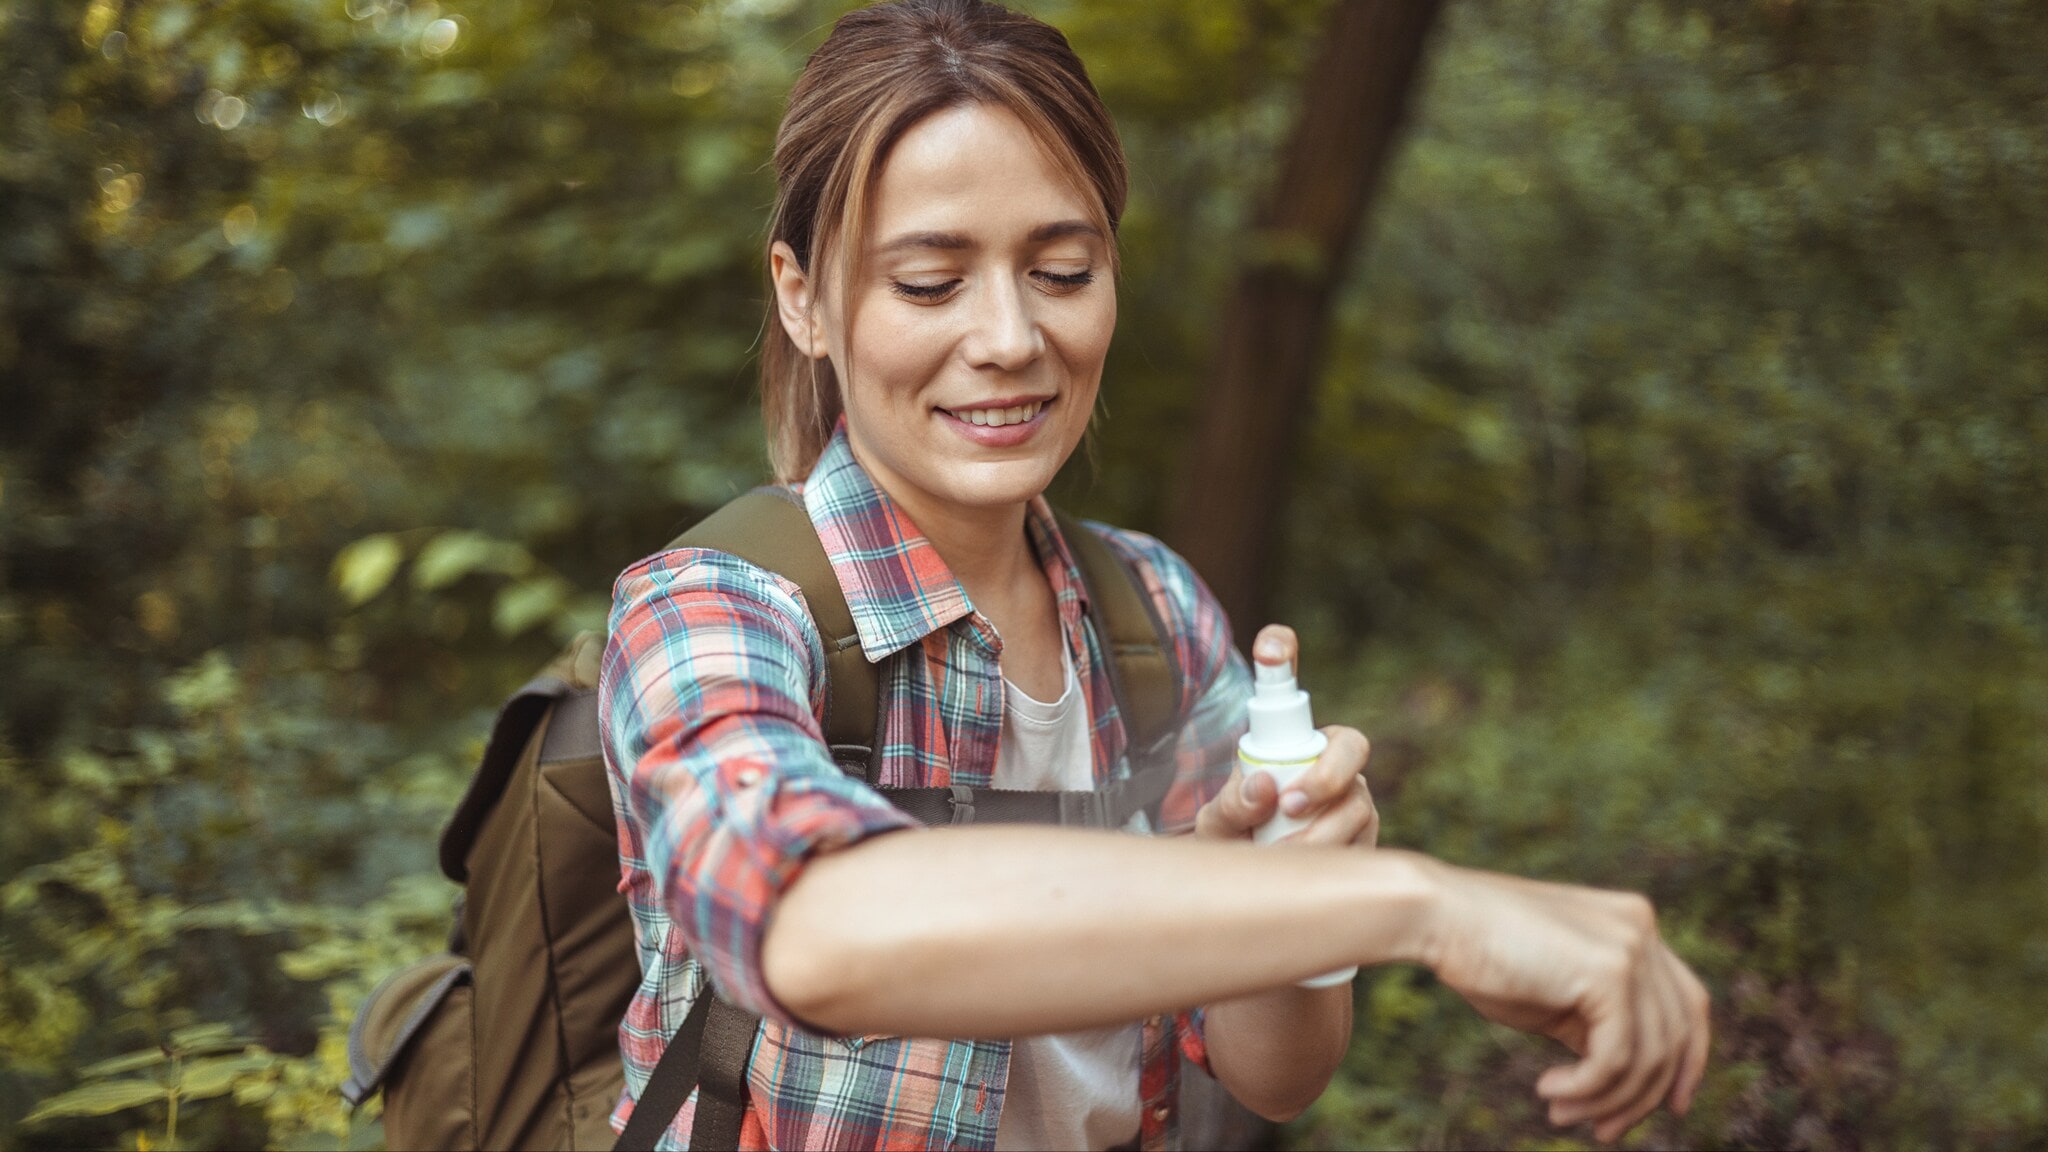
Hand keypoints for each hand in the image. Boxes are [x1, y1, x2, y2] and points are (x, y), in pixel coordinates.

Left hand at [1193, 624, 1379, 847]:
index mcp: (1289, 742)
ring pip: (1356, 805)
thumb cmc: (1234, 844)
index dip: (1281, 654)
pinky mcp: (1369, 838)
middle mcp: (1330, 761)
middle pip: (1351, 745)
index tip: (1268, 647)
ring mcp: (1355, 798)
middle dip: (1326, 775)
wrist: (1254, 890)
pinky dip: (1332, 858)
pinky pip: (1364, 843)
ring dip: (1317, 833)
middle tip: (1289, 806)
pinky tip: (1305, 869)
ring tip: (1279, 855)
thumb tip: (1263, 785)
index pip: (1288, 690)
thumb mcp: (1217, 825)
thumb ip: (1231, 804)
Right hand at [1418, 863, 1711, 1142]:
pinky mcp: (1609, 971)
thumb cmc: (1485, 958)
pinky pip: (1616, 1057)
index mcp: (1635, 926)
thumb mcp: (1557, 999)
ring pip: (1648, 1056)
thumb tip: (1628, 1083)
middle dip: (1643, 1097)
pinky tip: (1548, 1091)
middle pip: (1676, 1036)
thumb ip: (1599, 1025)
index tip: (1672, 1109)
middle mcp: (1642, 928)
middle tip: (1600, 1132)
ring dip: (1605, 1100)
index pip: (1688, 1005)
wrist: (1438, 917)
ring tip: (1560, 1114)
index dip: (1689, 1063)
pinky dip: (1587, 1088)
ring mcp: (1631, 946)